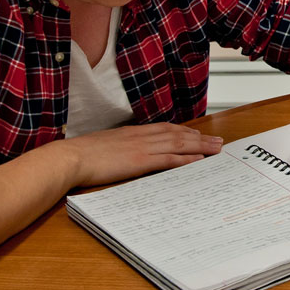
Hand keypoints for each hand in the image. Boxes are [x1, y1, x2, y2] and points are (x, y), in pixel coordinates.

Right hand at [57, 122, 222, 187]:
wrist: (71, 157)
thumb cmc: (82, 154)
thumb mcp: (105, 145)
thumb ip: (120, 146)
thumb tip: (126, 152)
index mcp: (133, 132)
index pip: (166, 128)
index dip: (185, 131)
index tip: (199, 134)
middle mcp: (142, 136)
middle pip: (178, 135)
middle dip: (200, 138)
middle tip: (218, 142)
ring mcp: (142, 148)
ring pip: (178, 145)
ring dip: (200, 147)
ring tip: (216, 150)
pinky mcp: (140, 161)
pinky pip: (168, 160)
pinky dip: (185, 160)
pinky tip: (197, 161)